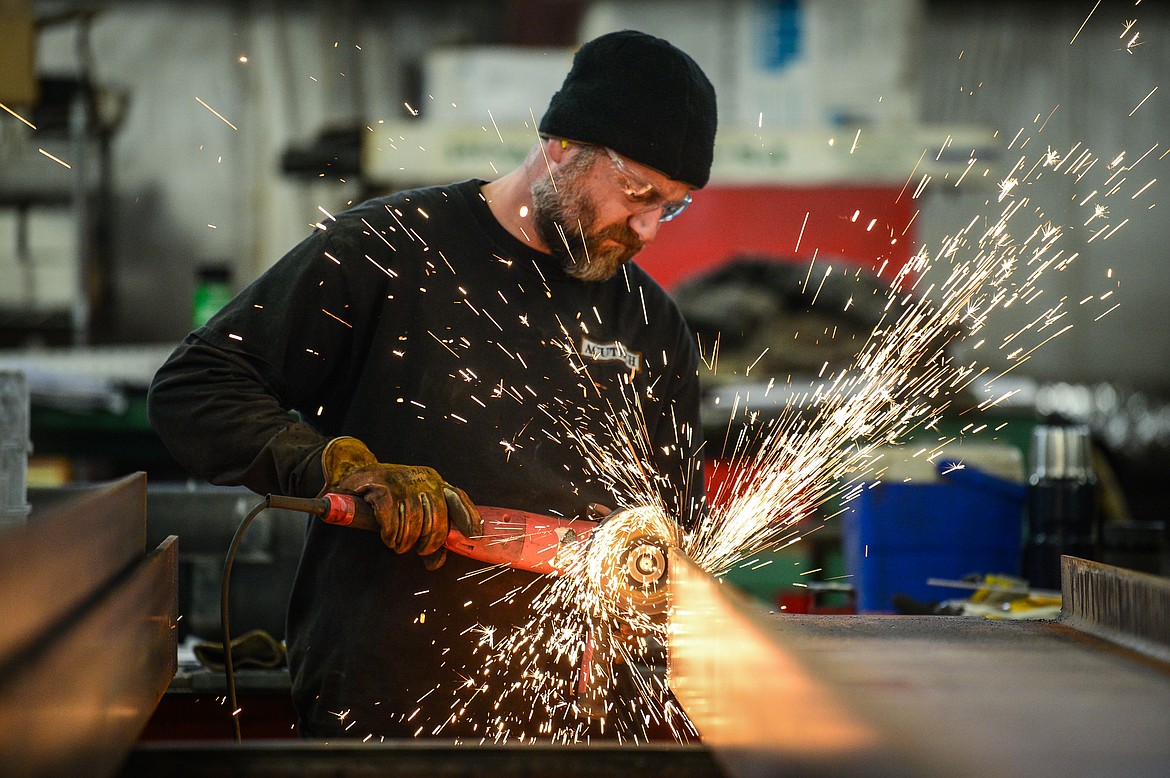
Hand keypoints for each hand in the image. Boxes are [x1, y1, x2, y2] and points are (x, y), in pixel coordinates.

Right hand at [321, 437, 480, 568]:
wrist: (356, 475)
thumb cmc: (390, 497)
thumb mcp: (412, 511)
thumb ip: (428, 533)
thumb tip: (435, 563)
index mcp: (436, 482)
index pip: (457, 498)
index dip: (468, 517)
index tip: (474, 534)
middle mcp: (424, 480)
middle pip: (437, 518)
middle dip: (429, 542)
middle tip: (419, 550)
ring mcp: (404, 482)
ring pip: (414, 522)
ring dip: (406, 541)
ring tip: (398, 545)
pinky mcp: (382, 487)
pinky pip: (392, 519)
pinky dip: (391, 534)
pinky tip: (388, 537)